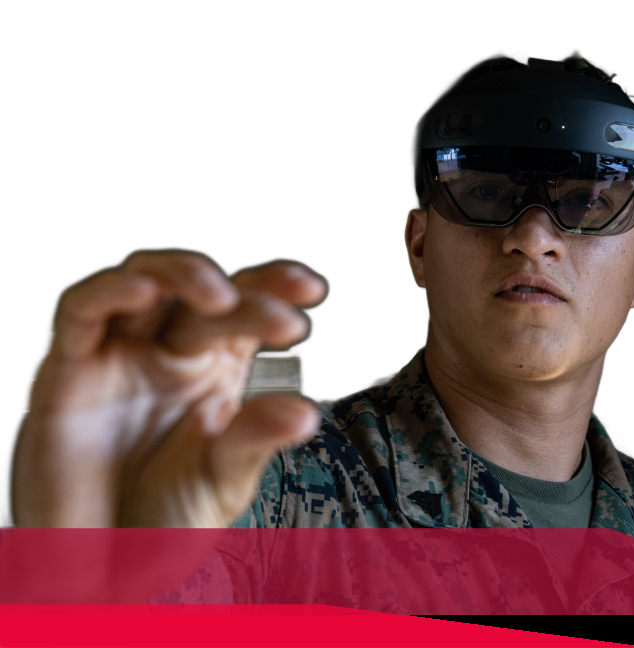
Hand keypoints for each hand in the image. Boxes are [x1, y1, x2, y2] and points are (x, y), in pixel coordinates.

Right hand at [11, 248, 327, 528]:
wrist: (101, 576)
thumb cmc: (163, 525)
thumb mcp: (222, 481)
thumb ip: (254, 441)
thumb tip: (304, 414)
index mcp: (212, 372)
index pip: (244, 310)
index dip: (273, 286)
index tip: (312, 290)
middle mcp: (168, 356)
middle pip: (204, 297)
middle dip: (248, 300)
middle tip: (287, 324)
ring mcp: (119, 358)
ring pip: (145, 280)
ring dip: (183, 272)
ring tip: (222, 297)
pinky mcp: (68, 371)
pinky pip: (82, 311)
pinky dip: (109, 291)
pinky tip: (144, 290)